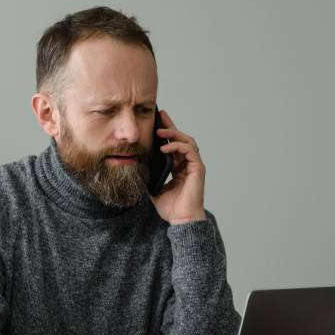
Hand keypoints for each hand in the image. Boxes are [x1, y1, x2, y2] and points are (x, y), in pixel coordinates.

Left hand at [150, 109, 206, 224]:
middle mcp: (187, 164)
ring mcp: (194, 166)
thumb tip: (136, 169)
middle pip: (181, 139)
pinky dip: (177, 146)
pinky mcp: (198, 169)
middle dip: (170, 126)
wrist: (180, 220)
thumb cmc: (171, 208)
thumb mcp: (154, 189)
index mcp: (179, 168)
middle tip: (161, 115)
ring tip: (160, 132)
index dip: (166, 133)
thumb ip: (148, 177)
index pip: (173, 146)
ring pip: (187, 141)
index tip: (157, 121)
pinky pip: (189, 151)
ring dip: (173, 134)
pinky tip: (165, 147)